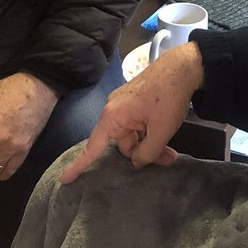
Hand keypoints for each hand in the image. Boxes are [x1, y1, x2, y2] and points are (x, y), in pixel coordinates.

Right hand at [61, 41, 204, 183]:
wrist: (183, 67)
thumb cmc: (168, 98)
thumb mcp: (160, 131)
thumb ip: (147, 152)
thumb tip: (137, 161)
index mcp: (113, 117)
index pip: (92, 147)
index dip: (79, 165)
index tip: (64, 179)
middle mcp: (113, 110)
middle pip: (121, 143)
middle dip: (142, 154)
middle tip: (167, 158)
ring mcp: (124, 104)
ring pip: (132, 135)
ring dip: (149, 144)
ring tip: (171, 150)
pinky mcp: (135, 100)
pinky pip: (137, 124)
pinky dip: (149, 133)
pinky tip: (165, 134)